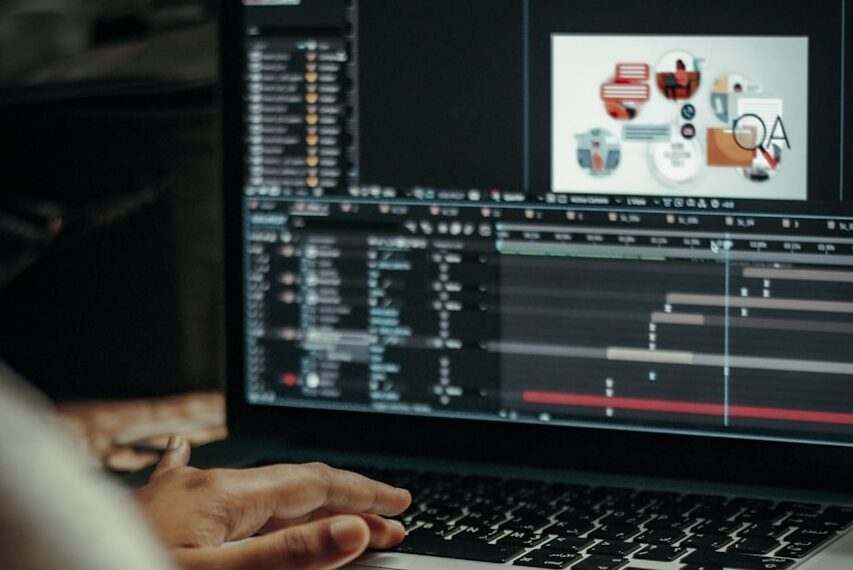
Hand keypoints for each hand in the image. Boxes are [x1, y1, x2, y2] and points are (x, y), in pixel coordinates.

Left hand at [134, 436, 410, 569]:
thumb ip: (287, 553)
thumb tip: (352, 528)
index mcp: (224, 495)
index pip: (313, 486)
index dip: (362, 495)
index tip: (399, 506)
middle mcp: (205, 486)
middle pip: (294, 485)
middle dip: (346, 500)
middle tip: (388, 520)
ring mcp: (181, 497)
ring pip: (260, 493)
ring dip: (306, 503)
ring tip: (339, 516)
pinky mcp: (161, 513)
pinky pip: (206, 490)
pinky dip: (227, 488)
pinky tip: (197, 459)